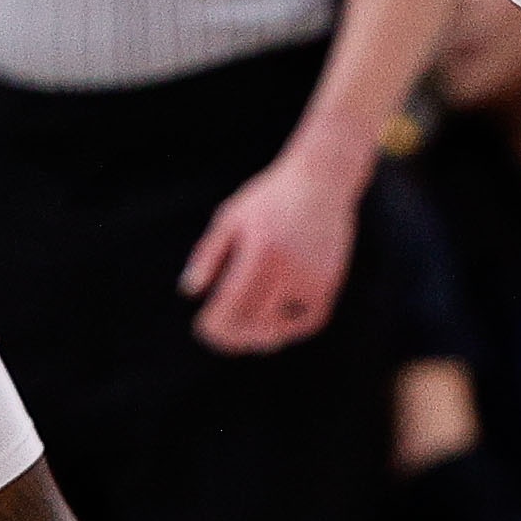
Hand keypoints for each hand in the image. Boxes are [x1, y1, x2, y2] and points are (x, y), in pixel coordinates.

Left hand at [183, 136, 364, 354]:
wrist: (322, 180)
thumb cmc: (269, 198)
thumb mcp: (231, 217)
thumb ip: (209, 254)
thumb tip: (190, 292)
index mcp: (260, 251)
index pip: (232, 305)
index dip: (214, 324)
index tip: (203, 329)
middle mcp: (290, 267)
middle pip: (256, 321)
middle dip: (233, 337)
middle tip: (219, 340)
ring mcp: (314, 277)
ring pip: (283, 326)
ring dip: (261, 337)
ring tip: (245, 340)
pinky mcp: (331, 281)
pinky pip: (309, 320)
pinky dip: (290, 329)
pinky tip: (274, 330)